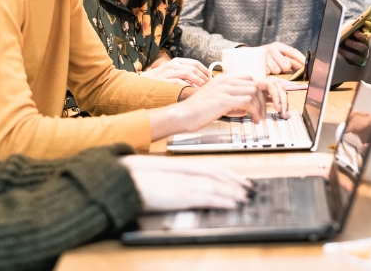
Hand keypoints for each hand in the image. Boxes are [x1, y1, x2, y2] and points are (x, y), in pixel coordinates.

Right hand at [122, 155, 250, 211]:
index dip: (226, 172)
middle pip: (216, 174)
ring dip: (233, 192)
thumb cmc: (134, 178)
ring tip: (245, 197)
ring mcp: (183, 183)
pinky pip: (208, 197)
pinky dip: (223, 200)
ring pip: (216, 186)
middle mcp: (184, 173)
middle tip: (249, 188)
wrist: (121, 180)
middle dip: (234, 181)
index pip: (209, 167)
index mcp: (179, 167)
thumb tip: (182, 186)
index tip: (238, 178)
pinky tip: (233, 204)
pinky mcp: (181, 195)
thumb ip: (172, 180)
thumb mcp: (156, 177)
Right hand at [142, 57, 209, 86]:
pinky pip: (179, 83)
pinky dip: (188, 87)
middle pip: (193, 68)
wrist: (141, 83)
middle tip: (209, 85)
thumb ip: (184, 73)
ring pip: (188, 73)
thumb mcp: (172, 72)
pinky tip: (192, 91)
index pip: (195, 63)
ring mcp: (168, 72)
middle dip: (203, 77)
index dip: (205, 70)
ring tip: (203, 88)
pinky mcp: (164, 81)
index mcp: (176, 61)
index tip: (210, 77)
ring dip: (198, 81)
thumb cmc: (159, 79)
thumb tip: (201, 80)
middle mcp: (173, 65)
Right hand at [151, 75, 289, 139]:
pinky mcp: (224, 99)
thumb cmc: (197, 111)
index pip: (250, 79)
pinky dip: (256, 111)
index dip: (262, 90)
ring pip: (255, 92)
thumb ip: (233, 100)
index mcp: (224, 79)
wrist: (182, 116)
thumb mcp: (218, 102)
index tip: (268, 101)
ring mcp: (225, 88)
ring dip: (262, 107)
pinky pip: (249, 101)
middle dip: (267, 98)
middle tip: (269, 111)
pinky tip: (254, 120)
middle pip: (256, 84)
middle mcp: (226, 80)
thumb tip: (248, 106)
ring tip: (259, 119)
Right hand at [260, 42, 305, 74]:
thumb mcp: (277, 55)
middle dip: (284, 69)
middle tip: (278, 67)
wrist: (245, 56)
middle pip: (286, 65)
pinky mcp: (258, 63)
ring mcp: (264, 56)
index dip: (301, 59)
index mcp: (278, 46)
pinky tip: (264, 70)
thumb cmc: (265, 58)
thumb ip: (289, 60)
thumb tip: (304, 67)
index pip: (293, 52)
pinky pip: (268, 72)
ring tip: (269, 69)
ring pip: (277, 70)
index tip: (307, 66)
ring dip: (274, 72)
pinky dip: (267, 74)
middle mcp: (271, 49)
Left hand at [339, 30, 368, 65]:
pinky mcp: (352, 63)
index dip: (360, 36)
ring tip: (339, 48)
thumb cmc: (353, 38)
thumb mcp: (356, 32)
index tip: (355, 32)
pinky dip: (343, 56)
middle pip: (362, 48)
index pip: (364, 39)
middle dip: (354, 44)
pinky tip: (337, 51)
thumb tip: (365, 24)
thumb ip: (360, 27)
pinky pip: (348, 61)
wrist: (351, 49)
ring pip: (355, 57)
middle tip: (346, 40)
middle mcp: (364, 51)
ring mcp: (359, 58)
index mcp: (365, 42)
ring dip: (347, 53)